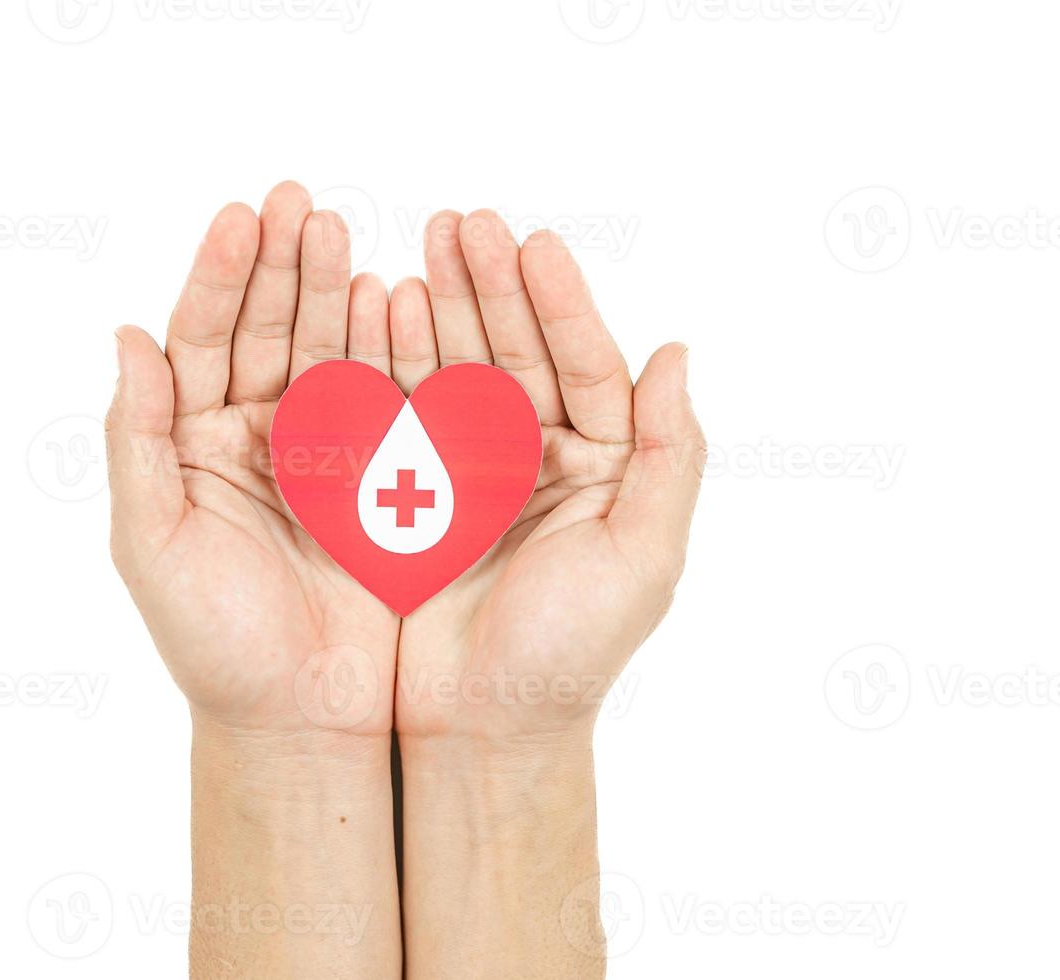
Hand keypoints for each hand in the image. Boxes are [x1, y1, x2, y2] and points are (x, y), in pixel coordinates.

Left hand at [106, 182, 400, 738]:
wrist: (299, 717)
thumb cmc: (213, 643)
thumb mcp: (152, 543)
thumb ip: (137, 440)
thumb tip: (126, 337)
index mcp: (188, 447)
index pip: (197, 341)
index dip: (218, 278)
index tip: (242, 216)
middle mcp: (249, 439)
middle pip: (262, 332)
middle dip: (280, 267)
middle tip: (302, 203)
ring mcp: (315, 454)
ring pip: (322, 354)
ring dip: (332, 293)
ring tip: (343, 234)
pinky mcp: (374, 479)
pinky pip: (379, 400)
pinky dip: (386, 349)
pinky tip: (393, 300)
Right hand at [390, 209, 704, 740]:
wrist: (481, 728)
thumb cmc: (570, 654)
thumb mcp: (643, 558)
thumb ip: (670, 456)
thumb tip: (679, 354)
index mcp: (603, 466)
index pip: (587, 364)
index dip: (559, 303)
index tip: (531, 242)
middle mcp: (541, 458)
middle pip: (516, 351)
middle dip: (490, 285)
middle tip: (461, 221)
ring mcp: (474, 472)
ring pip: (456, 369)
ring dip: (439, 306)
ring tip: (418, 247)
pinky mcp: (414, 492)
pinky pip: (404, 412)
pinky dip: (392, 359)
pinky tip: (380, 308)